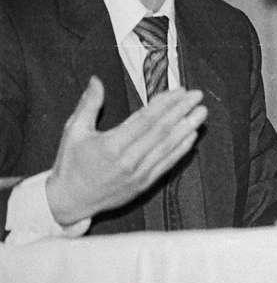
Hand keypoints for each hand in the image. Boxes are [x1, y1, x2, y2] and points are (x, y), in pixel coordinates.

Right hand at [45, 76, 206, 225]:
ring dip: (187, 128)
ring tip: (201, 113)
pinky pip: (167, 164)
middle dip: (181, 111)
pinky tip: (191, 136)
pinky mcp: (144, 185)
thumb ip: (88, 104)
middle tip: (197, 96)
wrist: (69, 202)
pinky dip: (181, 150)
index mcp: (110, 146)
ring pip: (168, 147)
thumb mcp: (74, 131)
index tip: (179, 91)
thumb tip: (96, 80)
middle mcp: (127, 161)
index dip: (165, 104)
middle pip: (161, 131)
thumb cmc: (71, 164)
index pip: (145, 120)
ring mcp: (138, 174)